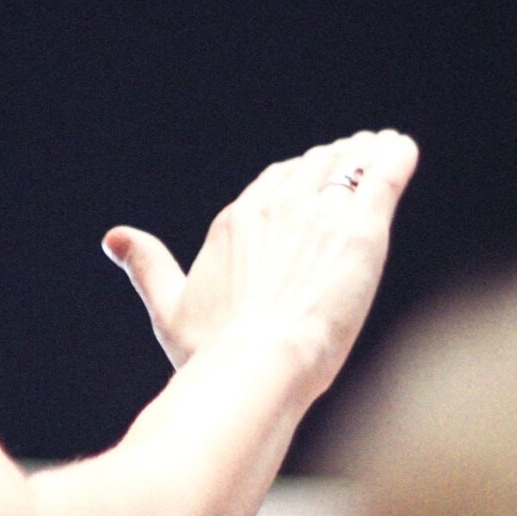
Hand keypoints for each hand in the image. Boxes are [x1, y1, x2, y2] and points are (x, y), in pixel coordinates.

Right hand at [103, 131, 418, 396]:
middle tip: (357, 156)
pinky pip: (382, 177)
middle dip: (335, 160)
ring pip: (349, 166)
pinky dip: (394, 159)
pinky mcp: (360, 230)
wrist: (256, 366)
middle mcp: (278, 207)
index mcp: (238, 221)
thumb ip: (146, 267)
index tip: (313, 172)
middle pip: (314, 167)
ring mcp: (320, 215)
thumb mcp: (170, 308)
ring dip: (368, 153)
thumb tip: (113, 237)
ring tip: (385, 149)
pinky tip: (403, 150)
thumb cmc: (212, 353)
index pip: (275, 180)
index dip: (297, 174)